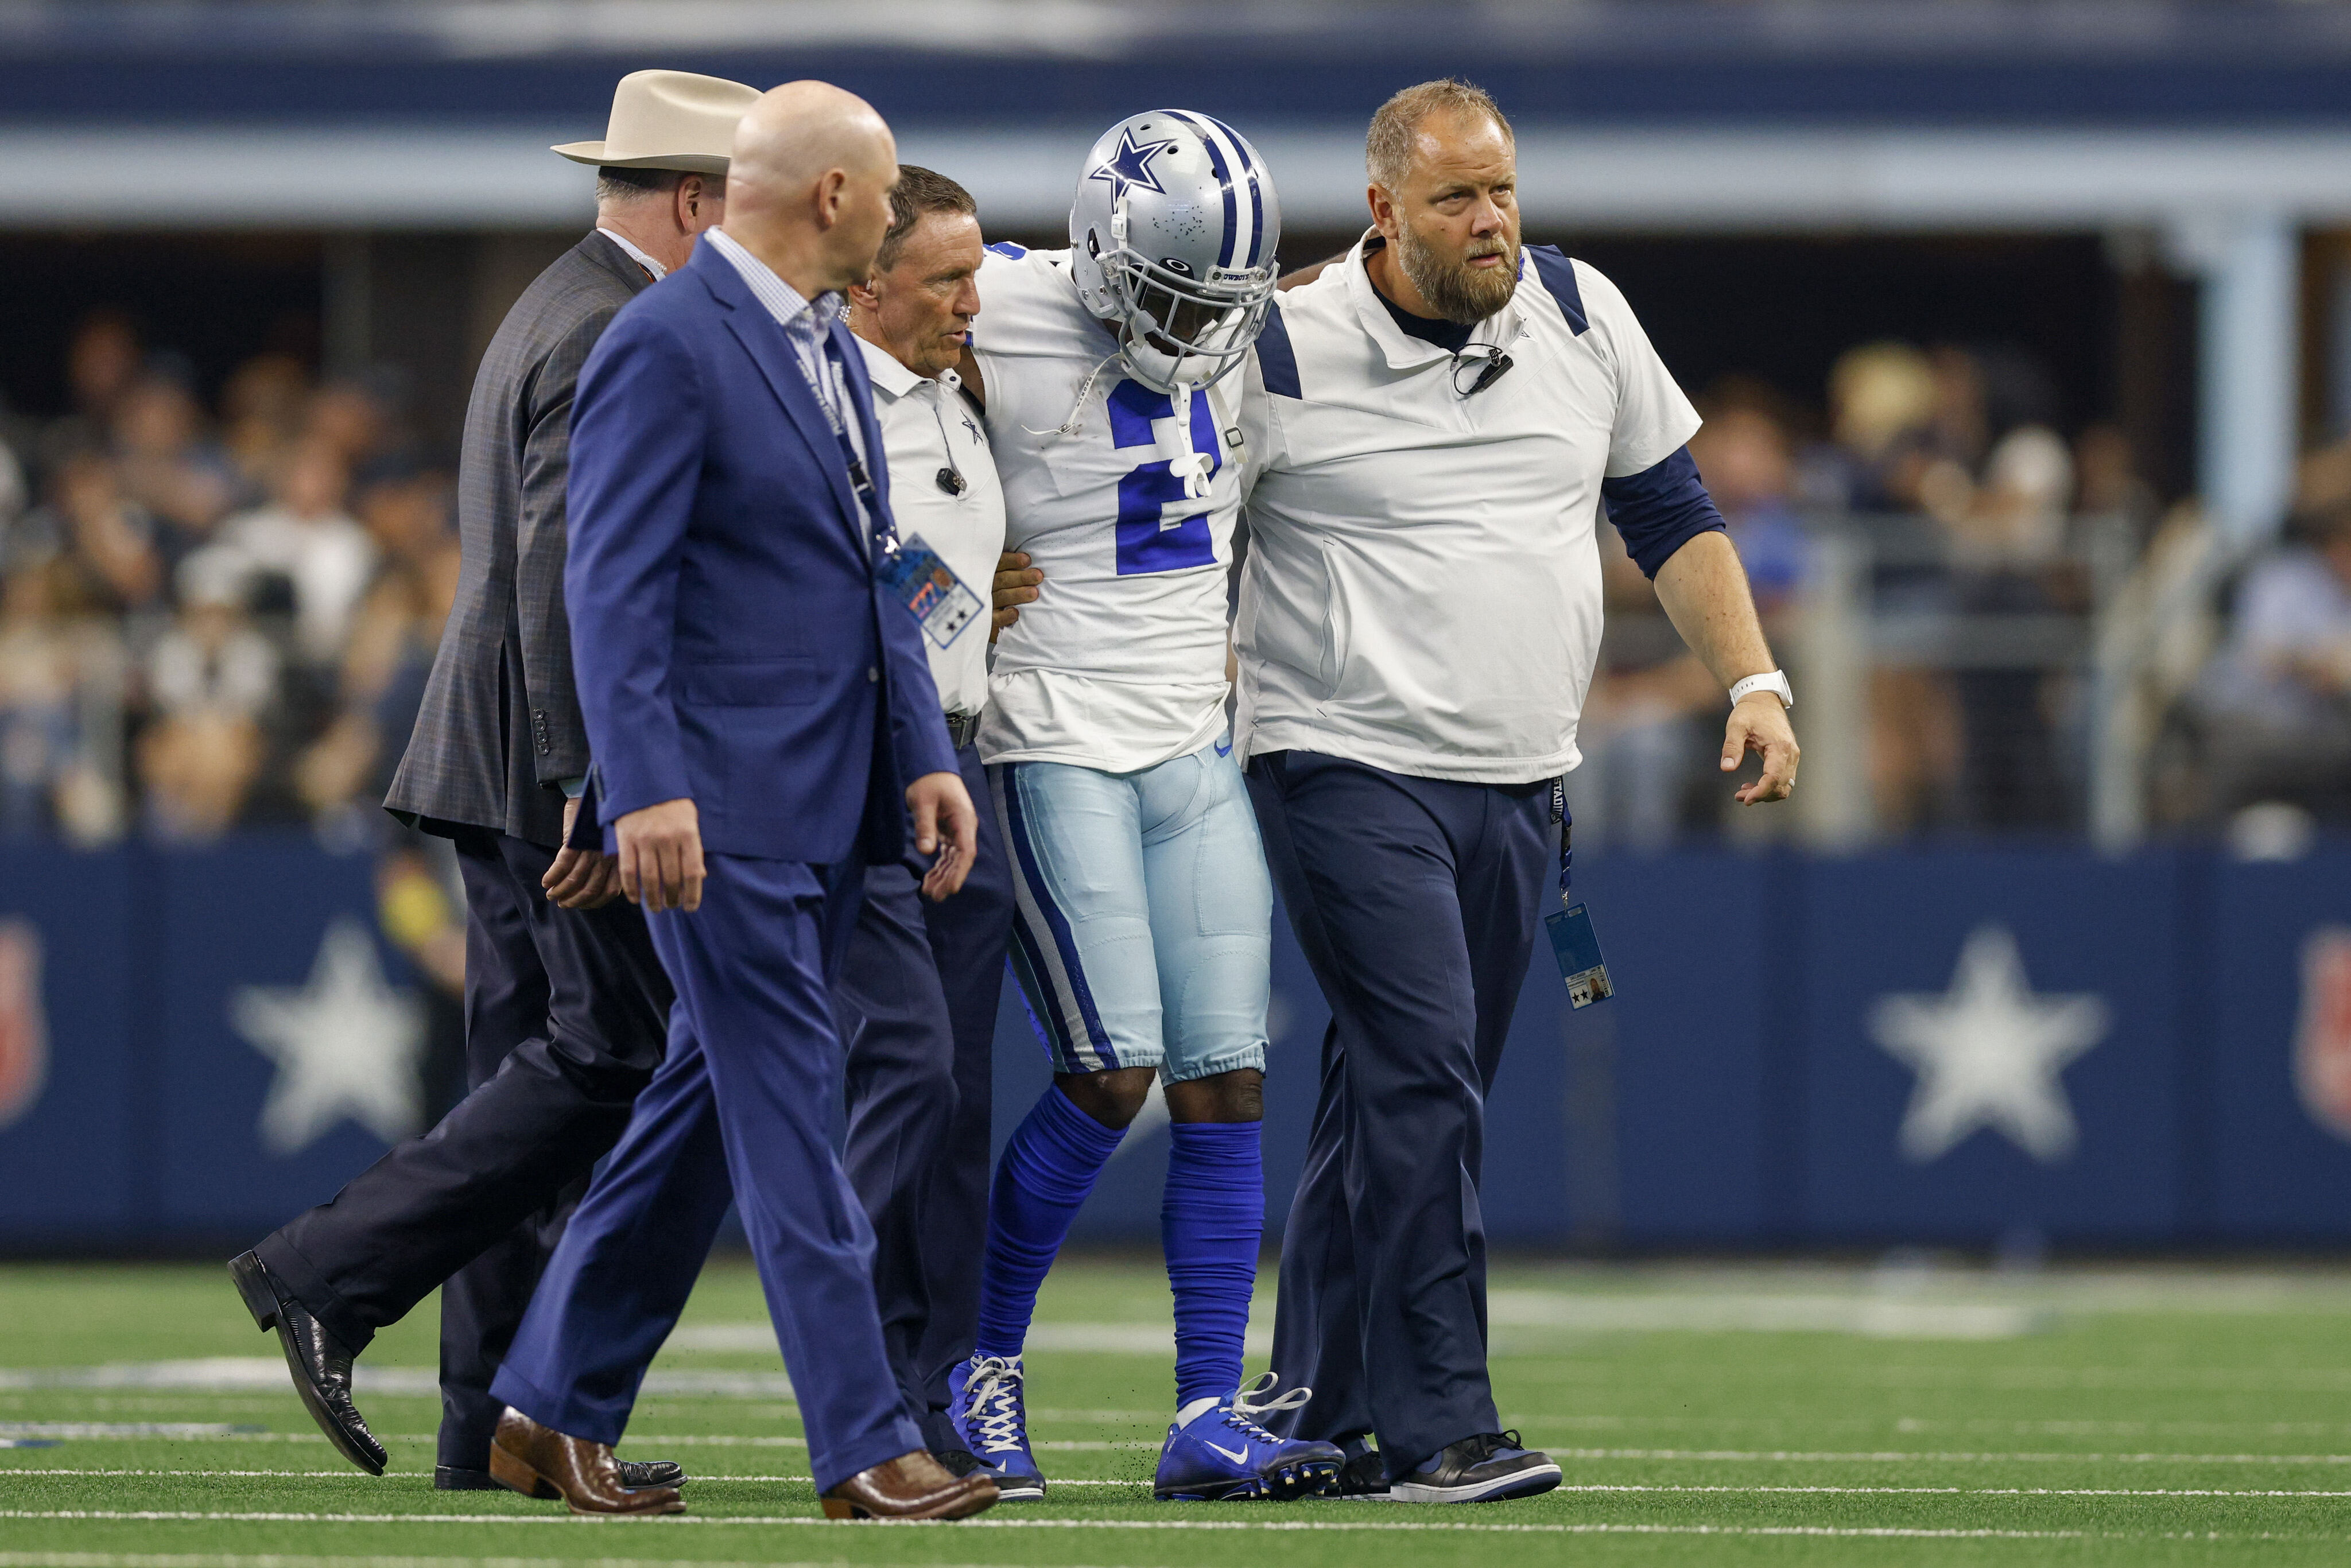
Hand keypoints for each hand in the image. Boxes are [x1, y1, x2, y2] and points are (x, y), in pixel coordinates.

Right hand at [542, 793, 623, 908]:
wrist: (588, 791)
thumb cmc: (599, 820)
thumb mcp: (611, 843)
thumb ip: (608, 865)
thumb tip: (593, 892)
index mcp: (619, 860)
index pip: (609, 892)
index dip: (593, 903)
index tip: (580, 906)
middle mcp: (607, 856)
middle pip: (591, 889)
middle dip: (574, 901)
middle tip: (562, 904)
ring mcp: (591, 848)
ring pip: (575, 879)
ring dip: (560, 891)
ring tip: (551, 894)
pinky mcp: (575, 839)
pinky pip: (563, 864)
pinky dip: (553, 876)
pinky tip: (545, 882)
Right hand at [613, 797, 704, 912]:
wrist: (644, 780)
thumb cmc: (672, 803)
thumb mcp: (691, 820)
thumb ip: (694, 848)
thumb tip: (699, 876)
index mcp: (687, 834)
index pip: (693, 872)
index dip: (693, 894)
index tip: (691, 907)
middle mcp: (667, 839)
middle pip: (671, 879)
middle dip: (672, 898)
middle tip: (671, 906)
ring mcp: (645, 840)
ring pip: (649, 879)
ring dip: (653, 898)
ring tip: (656, 907)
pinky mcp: (626, 839)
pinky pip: (628, 870)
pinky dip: (631, 888)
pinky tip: (635, 898)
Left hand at [906, 770, 978, 900]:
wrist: (931, 767)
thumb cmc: (928, 780)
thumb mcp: (923, 802)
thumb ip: (925, 826)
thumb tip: (927, 851)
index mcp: (964, 819)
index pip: (966, 852)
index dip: (959, 872)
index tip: (951, 888)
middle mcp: (964, 827)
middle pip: (960, 859)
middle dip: (948, 878)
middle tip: (934, 896)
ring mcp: (958, 830)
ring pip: (953, 859)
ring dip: (943, 875)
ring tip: (929, 892)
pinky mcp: (949, 831)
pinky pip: (947, 853)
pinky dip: (939, 866)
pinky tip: (930, 879)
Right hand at [991, 550, 1042, 636]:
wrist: (985, 610)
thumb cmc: (1005, 585)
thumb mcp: (1003, 571)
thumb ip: (1012, 566)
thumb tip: (1031, 559)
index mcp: (990, 570)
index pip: (1000, 563)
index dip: (1013, 561)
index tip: (1027, 560)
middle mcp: (986, 585)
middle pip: (1003, 579)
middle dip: (1021, 578)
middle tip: (1038, 577)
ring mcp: (987, 602)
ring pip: (1002, 596)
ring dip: (1018, 594)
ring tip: (1034, 593)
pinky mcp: (988, 619)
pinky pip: (995, 618)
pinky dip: (1005, 616)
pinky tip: (1016, 613)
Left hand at [1722, 694, 1798, 804]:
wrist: (1764, 700)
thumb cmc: (1750, 712)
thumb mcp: (1736, 726)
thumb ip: (1732, 747)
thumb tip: (1727, 768)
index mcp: (1780, 747)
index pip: (1773, 778)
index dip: (1760, 792)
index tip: (1745, 799)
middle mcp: (1790, 754)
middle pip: (1781, 786)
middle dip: (1761, 795)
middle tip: (1738, 796)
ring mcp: (1792, 756)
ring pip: (1785, 786)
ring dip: (1766, 794)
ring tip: (1743, 792)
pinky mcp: (1788, 758)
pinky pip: (1783, 779)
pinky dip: (1770, 787)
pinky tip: (1753, 785)